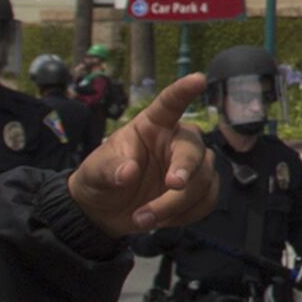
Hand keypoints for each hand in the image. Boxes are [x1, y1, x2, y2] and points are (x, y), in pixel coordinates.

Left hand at [69, 74, 216, 236]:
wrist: (103, 212)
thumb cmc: (100, 179)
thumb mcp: (94, 172)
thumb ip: (109, 169)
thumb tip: (128, 173)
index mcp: (152, 126)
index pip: (170, 104)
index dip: (184, 91)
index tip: (198, 79)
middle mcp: (176, 141)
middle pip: (195, 151)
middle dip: (186, 171)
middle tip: (172, 188)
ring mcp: (191, 166)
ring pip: (204, 180)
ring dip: (177, 205)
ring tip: (142, 219)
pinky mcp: (198, 191)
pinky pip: (207, 201)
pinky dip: (186, 215)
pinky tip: (161, 221)